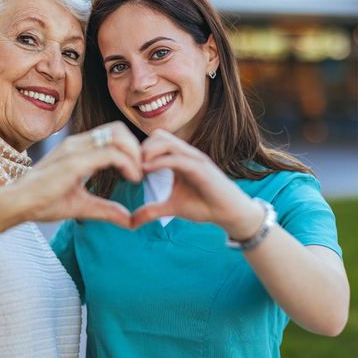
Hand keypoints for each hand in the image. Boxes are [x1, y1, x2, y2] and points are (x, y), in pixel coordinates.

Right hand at [10, 122, 141, 226]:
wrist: (16, 204)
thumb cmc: (42, 202)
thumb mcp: (82, 205)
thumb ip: (106, 209)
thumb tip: (129, 220)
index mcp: (78, 148)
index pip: (113, 134)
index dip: (131, 149)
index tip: (138, 172)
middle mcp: (78, 143)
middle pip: (118, 129)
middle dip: (136, 147)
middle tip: (141, 171)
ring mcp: (75, 149)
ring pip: (117, 136)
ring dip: (135, 154)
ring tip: (137, 175)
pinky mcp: (74, 161)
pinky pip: (110, 153)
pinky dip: (127, 163)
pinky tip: (131, 179)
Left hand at [131, 129, 262, 236]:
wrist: (230, 213)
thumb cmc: (204, 206)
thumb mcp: (172, 208)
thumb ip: (152, 211)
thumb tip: (131, 222)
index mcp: (179, 159)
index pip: (156, 141)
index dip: (139, 151)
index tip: (127, 167)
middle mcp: (186, 154)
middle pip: (159, 135)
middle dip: (141, 148)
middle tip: (130, 167)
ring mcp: (194, 159)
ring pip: (166, 142)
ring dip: (148, 151)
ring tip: (137, 168)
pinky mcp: (201, 168)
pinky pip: (177, 158)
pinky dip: (159, 162)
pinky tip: (146, 171)